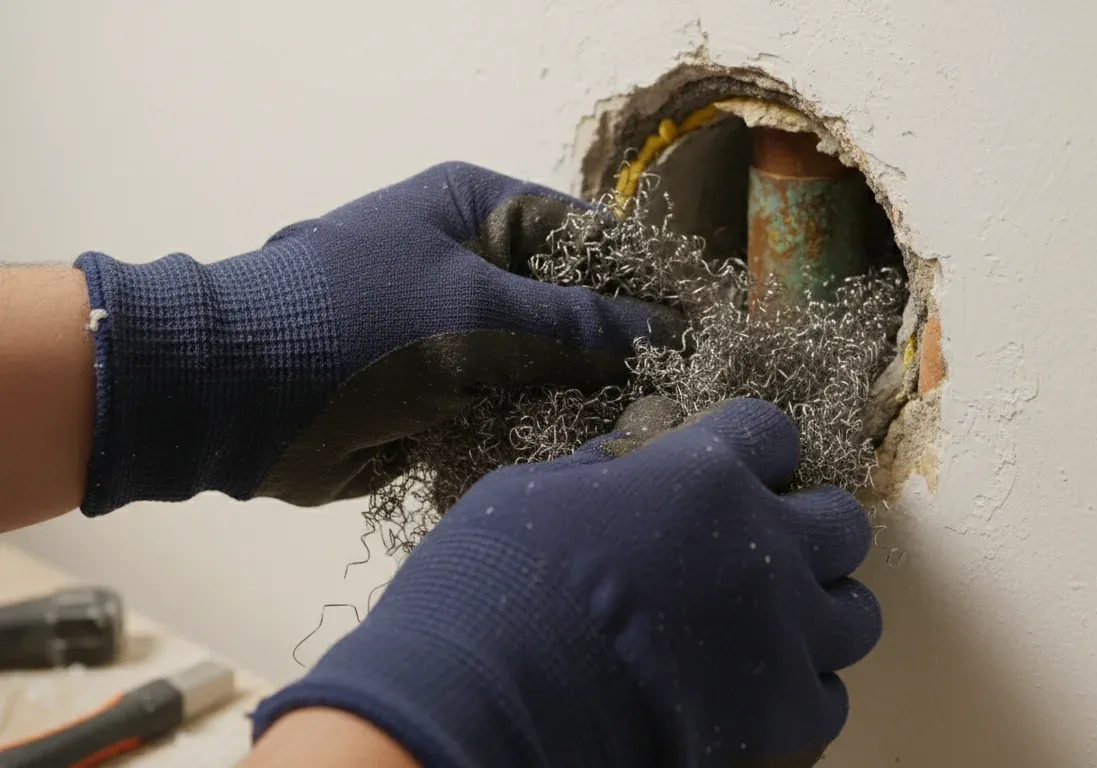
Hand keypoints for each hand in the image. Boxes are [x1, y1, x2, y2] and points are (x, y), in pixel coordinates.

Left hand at [74, 163, 680, 514]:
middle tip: (687, 400)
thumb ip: (577, 325)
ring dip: (588, 404)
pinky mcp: (444, 399)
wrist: (228, 401)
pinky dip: (543, 438)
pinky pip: (514, 415)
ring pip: (551, 370)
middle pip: (578, 310)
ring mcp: (459, 337)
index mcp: (481, 212)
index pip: (594, 241)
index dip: (653, 286)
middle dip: (625, 354)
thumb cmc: (353, 328)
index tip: (711, 333)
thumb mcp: (474, 314)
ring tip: (650, 439)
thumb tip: (670, 334)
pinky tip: (588, 465)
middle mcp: (476, 268)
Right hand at [251, 398, 881, 766]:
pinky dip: (800, 692)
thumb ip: (599, 475)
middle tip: (761, 550)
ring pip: (858, 612)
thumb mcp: (533, 496)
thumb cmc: (497, 586)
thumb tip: (625, 463)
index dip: (752, 449)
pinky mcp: (782, 714)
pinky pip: (831, 696)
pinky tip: (754, 691)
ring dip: (821, 611)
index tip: (731, 469)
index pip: (771, 431)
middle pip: (842, 521)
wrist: (496, 703)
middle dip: (809, 528)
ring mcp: (783, 632)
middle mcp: (763, 546)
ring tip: (775, 626)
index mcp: (705, 476)